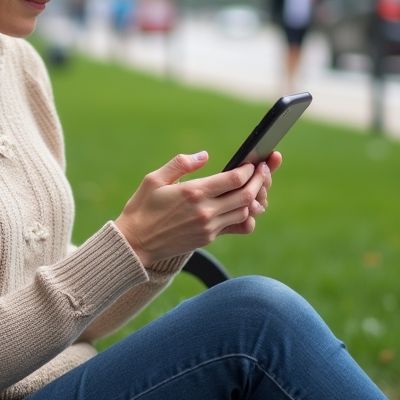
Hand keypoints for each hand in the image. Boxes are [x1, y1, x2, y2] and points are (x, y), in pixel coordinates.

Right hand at [113, 150, 282, 265]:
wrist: (135, 244)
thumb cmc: (142, 208)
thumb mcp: (154, 179)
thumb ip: (181, 164)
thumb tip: (204, 155)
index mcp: (193, 192)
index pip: (234, 179)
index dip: (249, 169)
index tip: (253, 162)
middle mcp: (205, 211)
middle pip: (246, 195)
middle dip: (260, 181)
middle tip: (264, 170)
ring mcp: (208, 227)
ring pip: (245, 212)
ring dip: (255, 198)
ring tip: (258, 186)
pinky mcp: (208, 238)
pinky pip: (237, 227)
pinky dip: (247, 217)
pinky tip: (246, 208)